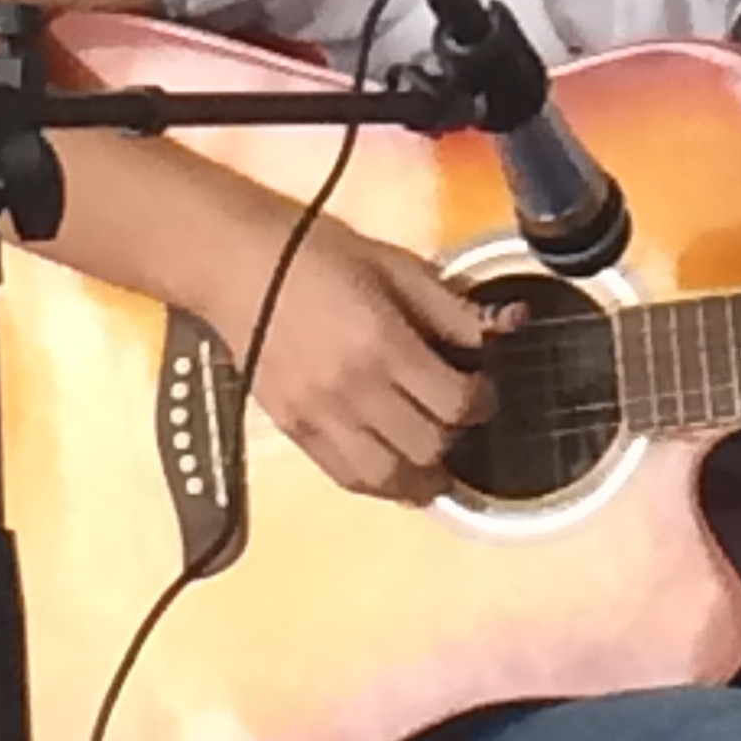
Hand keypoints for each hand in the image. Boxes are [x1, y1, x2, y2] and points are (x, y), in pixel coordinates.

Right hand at [207, 211, 503, 503]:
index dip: (482, 402)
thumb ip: (449, 306)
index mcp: (383, 343)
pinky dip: (378, 484)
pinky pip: (345, 478)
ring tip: (436, 467)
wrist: (240, 268)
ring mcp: (319, 417)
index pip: (454, 402)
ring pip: (387, 479)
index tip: (484, 391)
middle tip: (460, 422)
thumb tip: (500, 331)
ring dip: (422, 480)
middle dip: (457, 440)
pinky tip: (394, 473)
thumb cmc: (320, 255)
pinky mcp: (294, 431)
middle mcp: (353, 390)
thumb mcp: (394, 265)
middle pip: (427, 446)